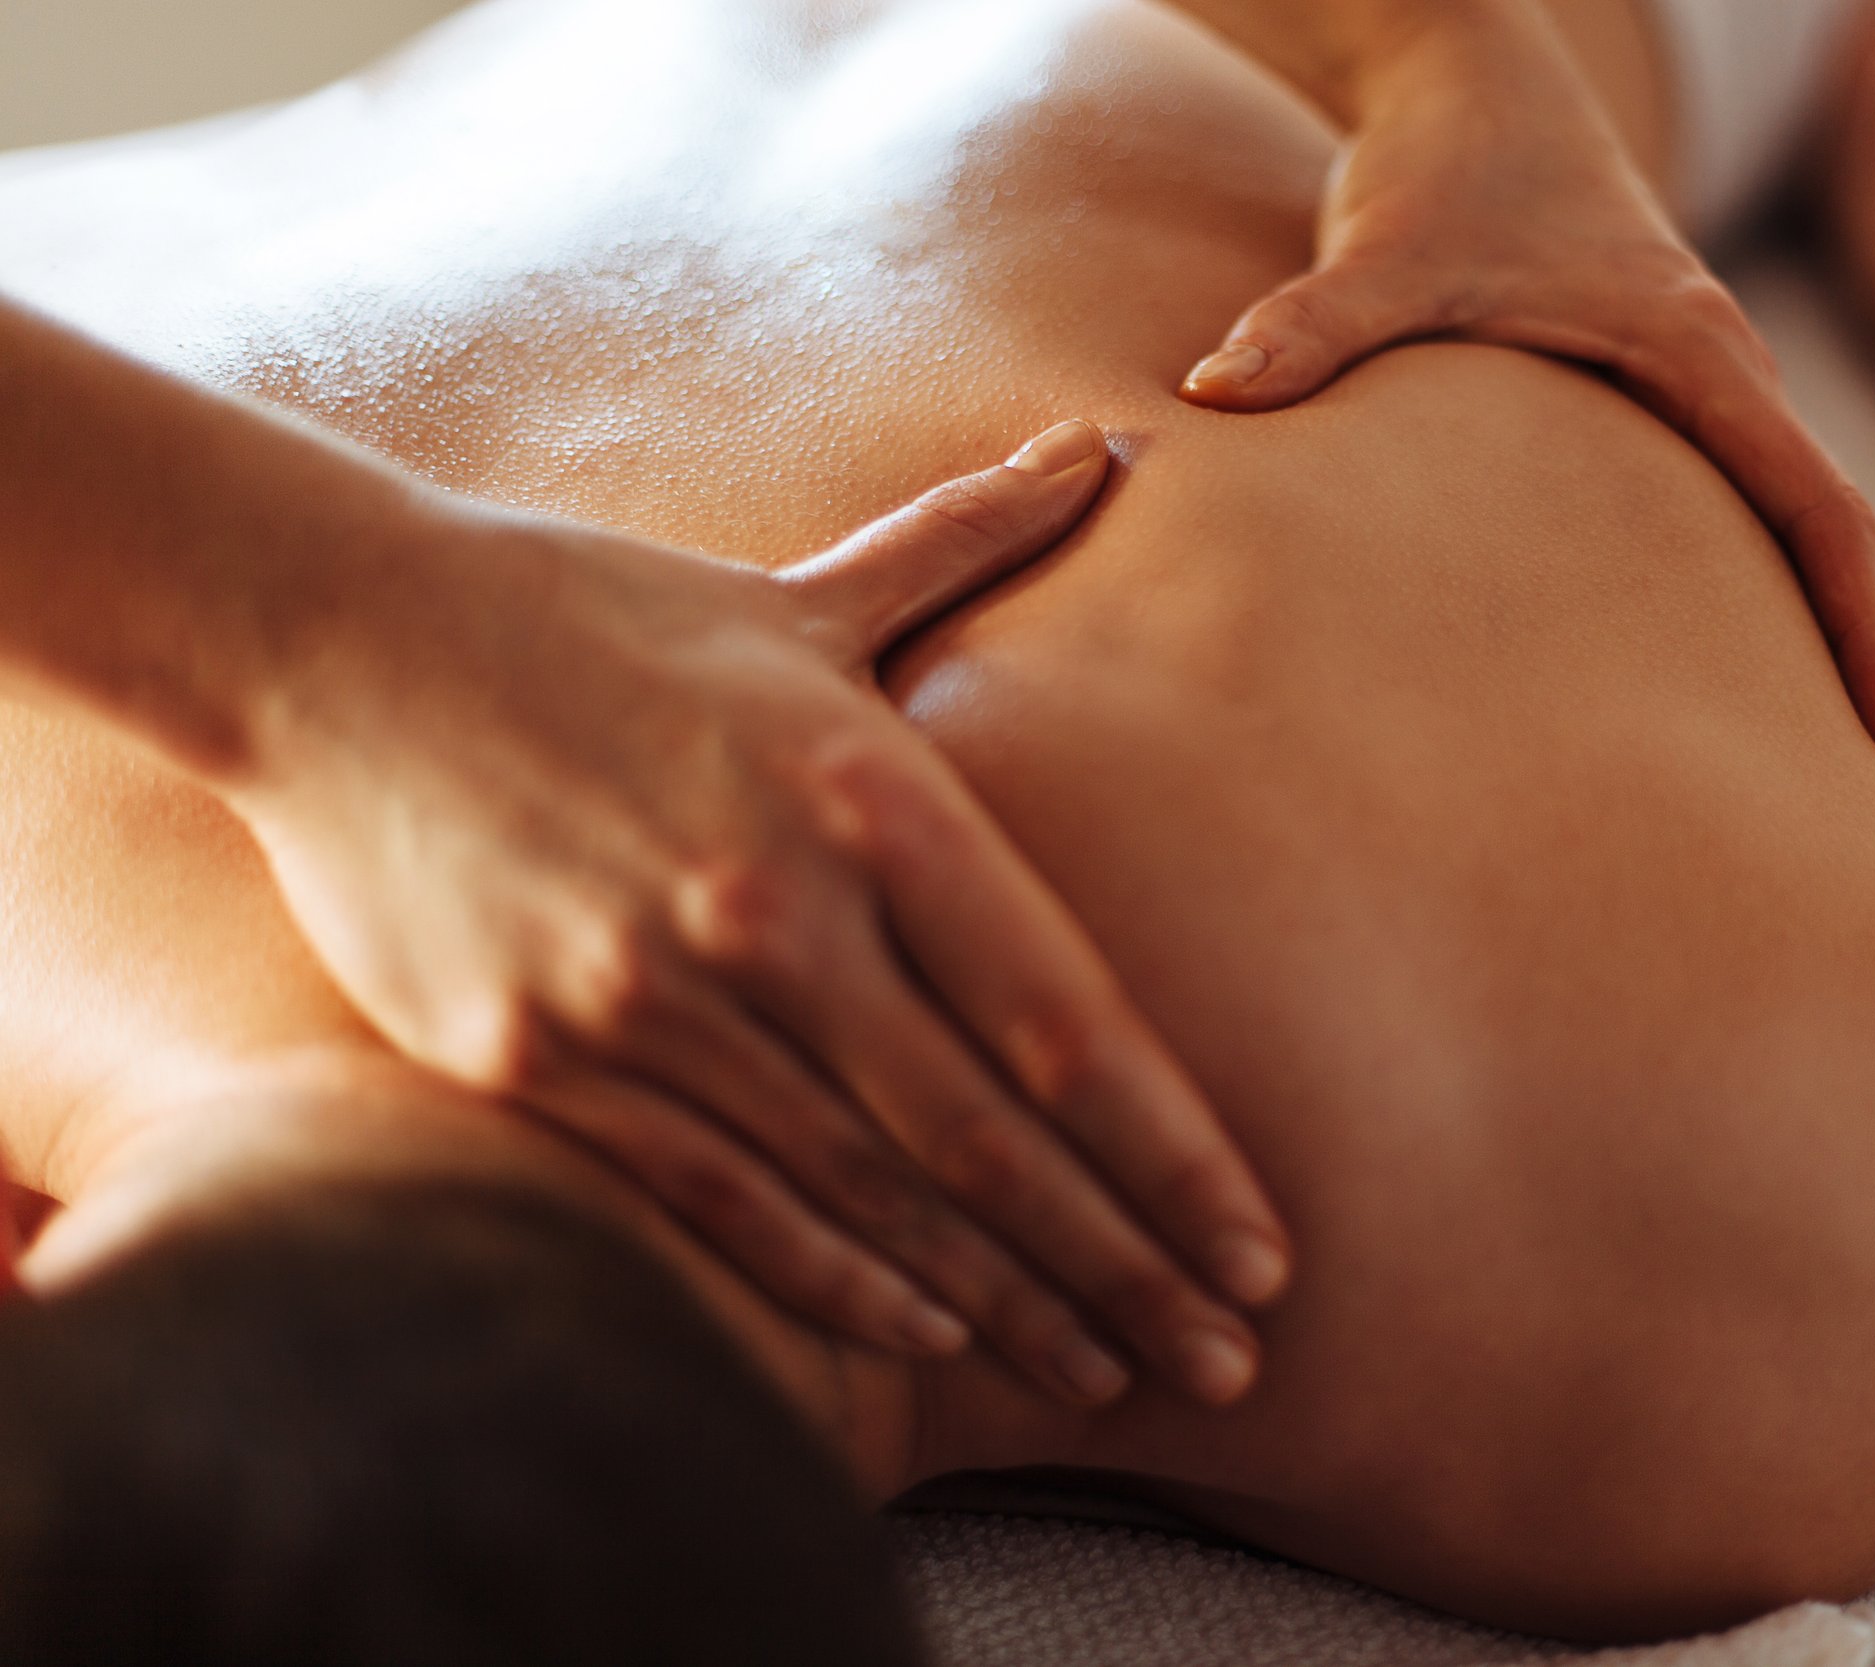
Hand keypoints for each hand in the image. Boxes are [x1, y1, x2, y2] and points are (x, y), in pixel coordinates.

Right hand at [231, 420, 1289, 1407]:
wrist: (337, 642)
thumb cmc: (596, 613)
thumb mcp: (794, 590)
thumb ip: (964, 544)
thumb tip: (1105, 447)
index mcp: (864, 796)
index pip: (1064, 1019)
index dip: (1175, 1156)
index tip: (1262, 1256)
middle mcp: (774, 913)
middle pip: (989, 1141)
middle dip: (1125, 1267)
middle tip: (1230, 1364)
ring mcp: (650, 1002)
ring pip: (868, 1197)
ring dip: (1004, 1303)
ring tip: (1107, 1374)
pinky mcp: (544, 1064)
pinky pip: (726, 1207)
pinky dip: (837, 1284)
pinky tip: (931, 1337)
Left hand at [1179, 5, 1874, 797]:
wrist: (1472, 80)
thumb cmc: (1438, 163)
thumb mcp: (1379, 245)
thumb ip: (1307, 326)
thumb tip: (1209, 393)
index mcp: (1696, 350)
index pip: (1818, 509)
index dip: (1864, 627)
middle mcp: (1729, 374)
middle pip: (1853, 539)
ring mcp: (1710, 394)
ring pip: (1820, 531)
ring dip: (1867, 637)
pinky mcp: (1673, 407)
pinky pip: (1766, 516)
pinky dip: (1805, 598)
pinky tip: (1795, 682)